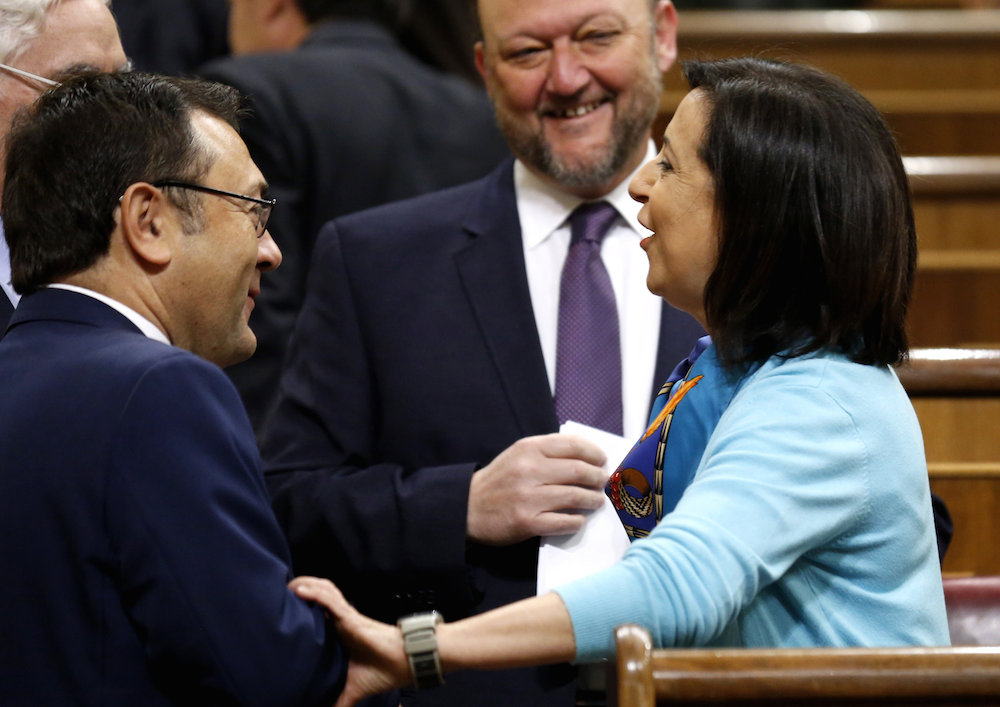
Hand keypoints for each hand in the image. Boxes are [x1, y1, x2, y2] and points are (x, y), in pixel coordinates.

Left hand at [290, 576, 409, 706]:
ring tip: (286, 585)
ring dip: (304, 584)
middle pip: (316, 595)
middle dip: (298, 588)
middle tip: (276, 592)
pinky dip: (314, 594)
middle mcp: (339, 620)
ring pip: (322, 591)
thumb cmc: (381, 672)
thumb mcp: (350, 690)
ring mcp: (344, 616)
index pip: (315, 612)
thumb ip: (336, 703)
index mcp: (337, 633)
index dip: (298, 606)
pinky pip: (330, 600)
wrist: (402, 664)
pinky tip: (299, 590)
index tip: (278, 609)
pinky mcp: (350, 616)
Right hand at [466, 433, 607, 544]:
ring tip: (597, 500)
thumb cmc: (499, 480)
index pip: (572, 445)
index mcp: (528, 448)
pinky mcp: (527, 522)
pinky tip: (579, 519)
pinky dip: (577, 521)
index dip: (594, 452)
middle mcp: (529, 470)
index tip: (602, 460)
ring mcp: (528, 497)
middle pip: (579, 471)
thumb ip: (547, 452)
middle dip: (597, 477)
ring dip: (593, 499)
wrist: (468, 508)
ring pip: (575, 496)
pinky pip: (564, 522)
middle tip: (603, 482)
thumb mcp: (518, 455)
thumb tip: (585, 457)